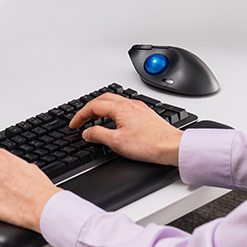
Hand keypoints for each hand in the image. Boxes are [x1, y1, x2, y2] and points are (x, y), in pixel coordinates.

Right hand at [68, 93, 183, 166]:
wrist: (172, 147)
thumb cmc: (149, 144)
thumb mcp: (117, 142)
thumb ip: (98, 135)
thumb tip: (86, 132)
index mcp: (120, 108)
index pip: (93, 106)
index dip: (80, 115)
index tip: (74, 124)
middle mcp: (129, 104)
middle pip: (103, 99)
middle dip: (89, 109)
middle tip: (81, 120)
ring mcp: (138, 108)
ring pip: (114, 101)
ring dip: (101, 108)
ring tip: (94, 120)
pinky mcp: (145, 114)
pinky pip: (123, 107)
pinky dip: (112, 111)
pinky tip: (114, 122)